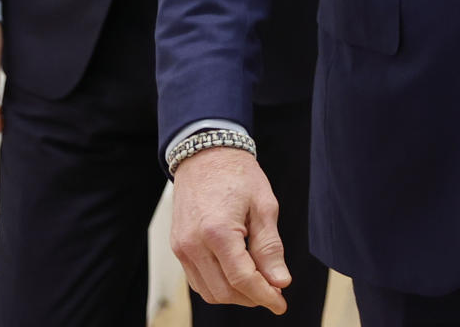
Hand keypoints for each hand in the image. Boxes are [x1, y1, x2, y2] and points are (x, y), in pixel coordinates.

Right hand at [171, 147, 291, 311]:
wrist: (205, 155)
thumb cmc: (238, 175)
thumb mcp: (264, 206)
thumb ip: (270, 248)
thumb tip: (280, 282)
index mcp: (217, 232)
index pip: (243, 280)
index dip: (265, 296)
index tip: (282, 304)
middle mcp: (193, 245)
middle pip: (224, 292)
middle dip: (252, 297)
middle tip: (274, 291)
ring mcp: (181, 248)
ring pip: (209, 291)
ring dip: (235, 295)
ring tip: (258, 282)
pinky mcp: (177, 248)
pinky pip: (197, 280)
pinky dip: (218, 285)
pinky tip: (237, 274)